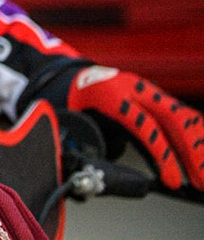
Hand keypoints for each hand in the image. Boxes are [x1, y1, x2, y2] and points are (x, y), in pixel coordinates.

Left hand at [40, 64, 203, 191]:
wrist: (68, 76)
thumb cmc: (68, 102)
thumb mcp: (68, 122)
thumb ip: (87, 146)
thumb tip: (104, 175)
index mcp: (110, 94)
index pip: (143, 125)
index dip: (161, 154)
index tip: (173, 181)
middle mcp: (134, 88)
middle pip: (174, 118)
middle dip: (194, 151)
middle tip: (202, 182)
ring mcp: (148, 90)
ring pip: (183, 116)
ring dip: (199, 146)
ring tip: (203, 177)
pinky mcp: (156, 97)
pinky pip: (182, 116)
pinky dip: (196, 136)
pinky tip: (200, 158)